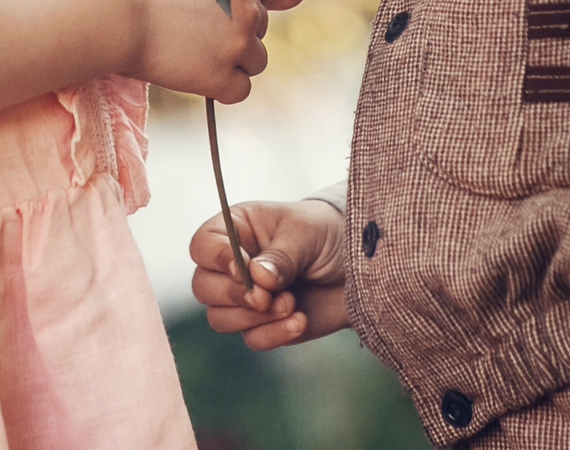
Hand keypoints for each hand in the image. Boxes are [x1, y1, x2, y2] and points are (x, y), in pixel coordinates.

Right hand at [117, 0, 307, 101]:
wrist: (113, 12)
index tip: (223, 7)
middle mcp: (248, 7)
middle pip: (261, 27)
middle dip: (237, 30)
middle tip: (197, 30)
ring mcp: (237, 44)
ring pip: (256, 60)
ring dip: (233, 60)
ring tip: (196, 53)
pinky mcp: (221, 76)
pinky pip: (239, 90)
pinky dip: (221, 87)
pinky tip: (195, 75)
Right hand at [189, 199, 352, 349]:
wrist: (365, 269)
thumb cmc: (331, 235)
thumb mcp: (307, 234)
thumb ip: (280, 256)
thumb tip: (257, 280)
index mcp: (239, 229)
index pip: (203, 245)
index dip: (217, 260)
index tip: (245, 270)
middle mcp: (235, 264)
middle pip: (203, 287)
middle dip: (234, 295)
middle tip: (266, 298)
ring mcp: (247, 297)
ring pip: (219, 318)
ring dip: (254, 317)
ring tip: (291, 303)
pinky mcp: (265, 325)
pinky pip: (251, 339)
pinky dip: (274, 334)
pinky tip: (299, 320)